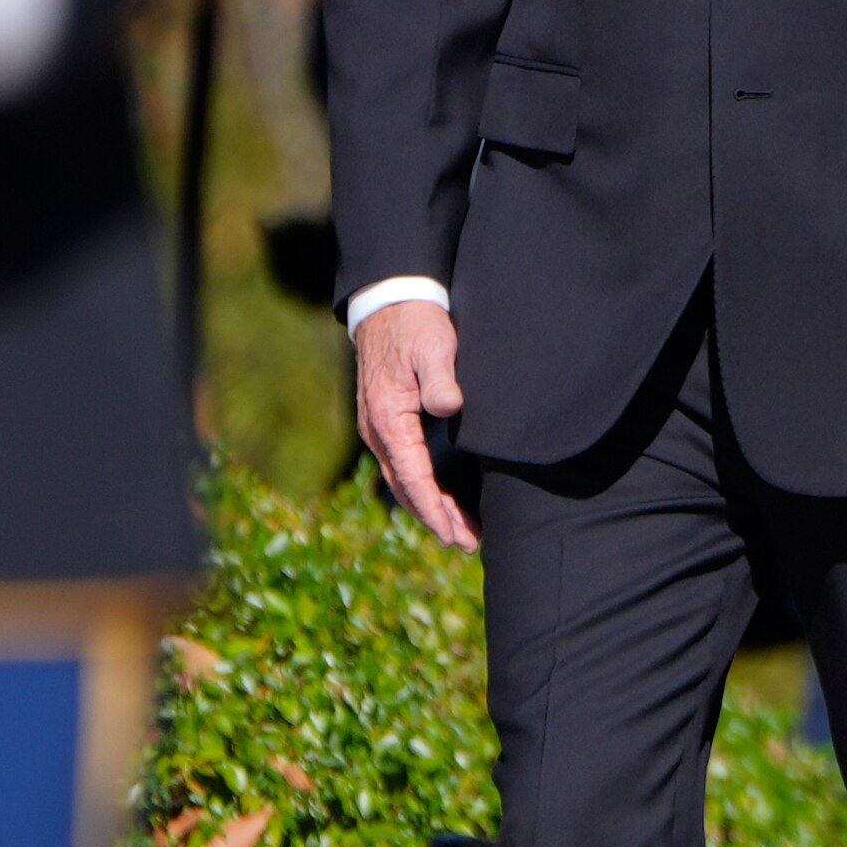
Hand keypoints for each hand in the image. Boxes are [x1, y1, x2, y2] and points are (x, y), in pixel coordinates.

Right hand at [352, 300, 475, 550]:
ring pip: (404, 481)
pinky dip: (422, 489)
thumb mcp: (434, 345)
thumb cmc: (417, 324)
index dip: (435, 509)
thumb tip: (448, 407)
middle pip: (406, 488)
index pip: (413, 477)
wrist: (390, 302)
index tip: (456, 533)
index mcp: (388, 418)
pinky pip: (404, 466)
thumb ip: (441, 377)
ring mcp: (379, 428)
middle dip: (436, 520)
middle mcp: (378, 430)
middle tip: (468, 544)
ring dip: (430, 509)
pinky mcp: (387, 421)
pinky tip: (443, 499)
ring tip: (460, 533)